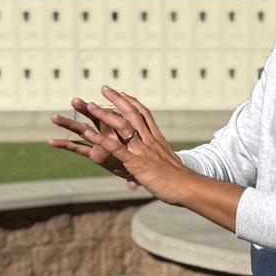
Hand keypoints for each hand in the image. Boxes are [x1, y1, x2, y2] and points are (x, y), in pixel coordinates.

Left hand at [49, 87, 189, 203]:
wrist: (186, 187)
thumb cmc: (180, 179)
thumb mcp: (169, 163)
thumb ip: (160, 159)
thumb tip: (161, 160)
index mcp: (157, 138)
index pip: (144, 114)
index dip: (132, 102)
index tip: (122, 93)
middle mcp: (150, 140)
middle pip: (132, 113)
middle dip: (117, 99)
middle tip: (105, 88)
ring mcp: (142, 150)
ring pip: (123, 126)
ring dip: (105, 114)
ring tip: (90, 105)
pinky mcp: (136, 162)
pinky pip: (116, 148)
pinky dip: (101, 140)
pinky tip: (89, 134)